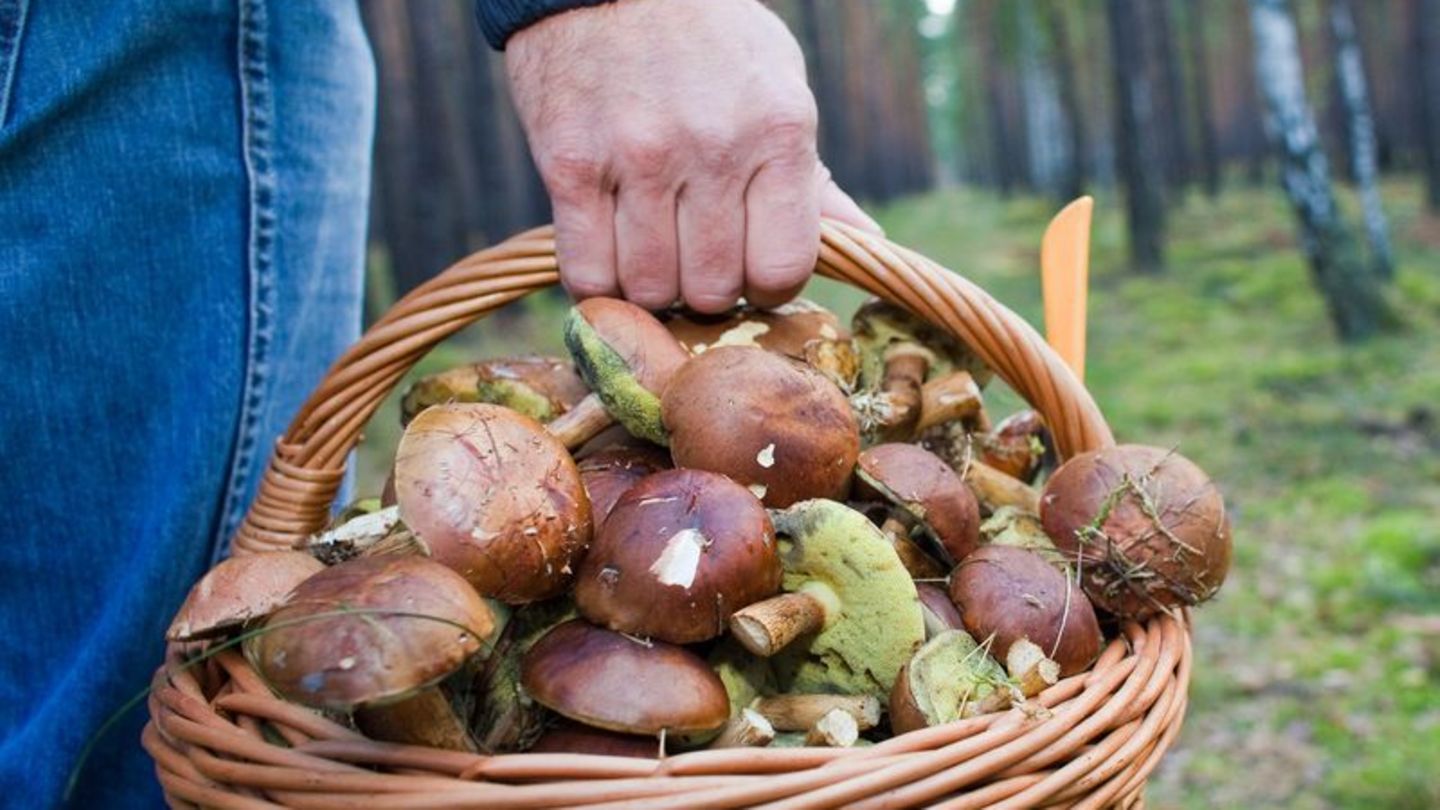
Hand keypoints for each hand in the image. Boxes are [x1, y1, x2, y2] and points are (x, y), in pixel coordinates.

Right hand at [505, 0, 880, 312]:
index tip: (749, 268)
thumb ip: (813, 178)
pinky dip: (598, 280)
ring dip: (651, 285)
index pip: (783, 268)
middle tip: (694, 256)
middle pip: (712, 288)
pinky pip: (587, 271)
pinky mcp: (569, 165)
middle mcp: (712, 148)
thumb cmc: (707, 38)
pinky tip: (608, 252)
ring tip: (651, 250)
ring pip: (649, 288)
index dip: (767, 286)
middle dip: (706, 288)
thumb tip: (865, 243)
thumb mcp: (779, 88)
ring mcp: (637, 158)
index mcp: (778, 131)